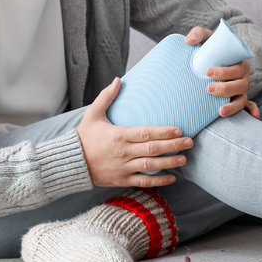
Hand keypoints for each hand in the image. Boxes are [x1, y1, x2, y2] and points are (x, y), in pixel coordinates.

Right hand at [77, 78, 194, 186]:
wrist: (71, 162)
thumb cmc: (84, 137)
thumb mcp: (92, 114)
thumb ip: (106, 96)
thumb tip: (118, 79)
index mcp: (119, 135)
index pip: (146, 133)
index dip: (164, 132)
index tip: (179, 130)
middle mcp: (123, 152)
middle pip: (153, 149)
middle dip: (173, 146)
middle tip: (189, 142)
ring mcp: (123, 167)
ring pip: (151, 166)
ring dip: (169, 163)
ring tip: (184, 159)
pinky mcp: (122, 180)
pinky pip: (143, 181)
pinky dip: (158, 181)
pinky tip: (171, 177)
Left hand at [185, 26, 259, 118]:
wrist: (209, 61)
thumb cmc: (210, 49)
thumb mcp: (206, 38)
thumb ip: (197, 34)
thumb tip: (188, 41)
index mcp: (239, 62)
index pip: (238, 68)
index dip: (225, 72)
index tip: (207, 72)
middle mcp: (243, 77)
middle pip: (240, 84)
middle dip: (225, 88)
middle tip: (208, 88)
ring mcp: (242, 90)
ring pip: (242, 98)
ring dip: (233, 105)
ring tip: (219, 111)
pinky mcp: (238, 99)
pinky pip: (248, 106)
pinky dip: (252, 111)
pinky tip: (253, 117)